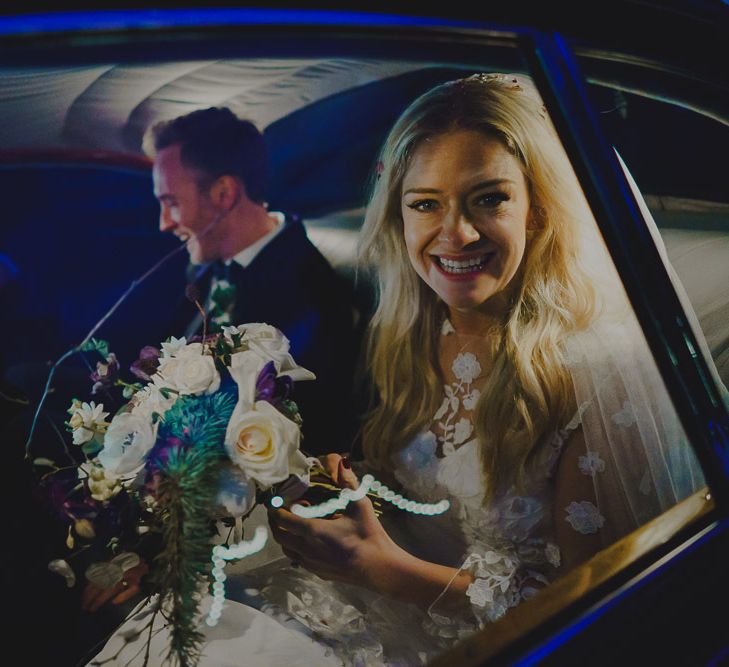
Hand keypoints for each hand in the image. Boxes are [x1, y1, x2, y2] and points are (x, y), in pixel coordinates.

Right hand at [81, 561, 148, 611]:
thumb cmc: (139, 574)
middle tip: (83, 607)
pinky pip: (95, 572)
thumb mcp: (136, 586)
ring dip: (87, 591)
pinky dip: (89, 581)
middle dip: (88, 598)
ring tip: (83, 599)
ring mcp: (107, 568)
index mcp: (118, 581)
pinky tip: (86, 587)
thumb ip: (125, 596)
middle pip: (96, 588)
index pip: (104, 594)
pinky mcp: (106, 563)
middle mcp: (111, 574)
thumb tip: (113, 603)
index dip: (96, 603)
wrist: (140, 556)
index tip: (90, 610)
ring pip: (93, 580)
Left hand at [268, 458, 409, 594]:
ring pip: (286, 549)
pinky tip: (307, 540)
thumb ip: (348, 482)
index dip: (274, 509)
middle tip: (280, 509)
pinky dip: (295, 547)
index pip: (282, 520)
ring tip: (294, 524)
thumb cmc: (369, 535)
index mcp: (312, 530)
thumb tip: (343, 461)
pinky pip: (298, 558)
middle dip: (275, 521)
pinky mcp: (317, 572)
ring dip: (284, 535)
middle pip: (279, 535)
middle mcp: (306, 548)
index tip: (274, 500)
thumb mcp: (360, 505)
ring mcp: (310, 563)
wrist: (378, 568)